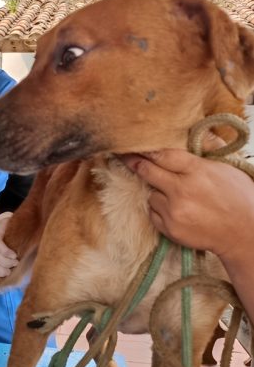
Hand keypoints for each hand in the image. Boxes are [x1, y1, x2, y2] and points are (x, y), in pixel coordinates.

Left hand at [0, 212, 16, 286]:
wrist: (2, 223)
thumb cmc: (2, 244)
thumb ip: (1, 267)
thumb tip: (12, 283)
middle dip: (2, 271)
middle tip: (11, 270)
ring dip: (7, 263)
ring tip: (15, 262)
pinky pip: (0, 247)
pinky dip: (8, 253)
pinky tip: (14, 255)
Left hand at [121, 149, 253, 260]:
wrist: (244, 233)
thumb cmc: (238, 197)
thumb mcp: (225, 168)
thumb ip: (203, 152)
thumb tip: (190, 133)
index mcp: (196, 171)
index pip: (162, 155)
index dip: (145, 150)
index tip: (131, 145)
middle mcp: (181, 190)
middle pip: (147, 171)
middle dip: (134, 162)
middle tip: (123, 156)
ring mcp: (173, 211)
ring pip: (150, 194)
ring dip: (157, 192)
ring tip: (175, 194)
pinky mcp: (169, 228)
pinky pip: (152, 212)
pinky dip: (159, 209)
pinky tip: (176, 209)